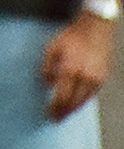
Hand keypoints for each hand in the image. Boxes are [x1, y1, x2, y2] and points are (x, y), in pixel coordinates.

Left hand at [39, 3, 114, 120]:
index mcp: (69, 70)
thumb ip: (46, 67)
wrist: (94, 29)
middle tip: (55, 119)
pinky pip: (91, 95)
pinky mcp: (102, 78)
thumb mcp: (51, 48)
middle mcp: (84, 78)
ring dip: (73, 109)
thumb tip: (47, 84)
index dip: (54, 108)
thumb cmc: (70, 37)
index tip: (48, 113)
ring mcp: (95, 79)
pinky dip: (82, 102)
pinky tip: (75, 103)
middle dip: (63, 112)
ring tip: (64, 114)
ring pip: (83, 101)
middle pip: (73, 103)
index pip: (61, 97)